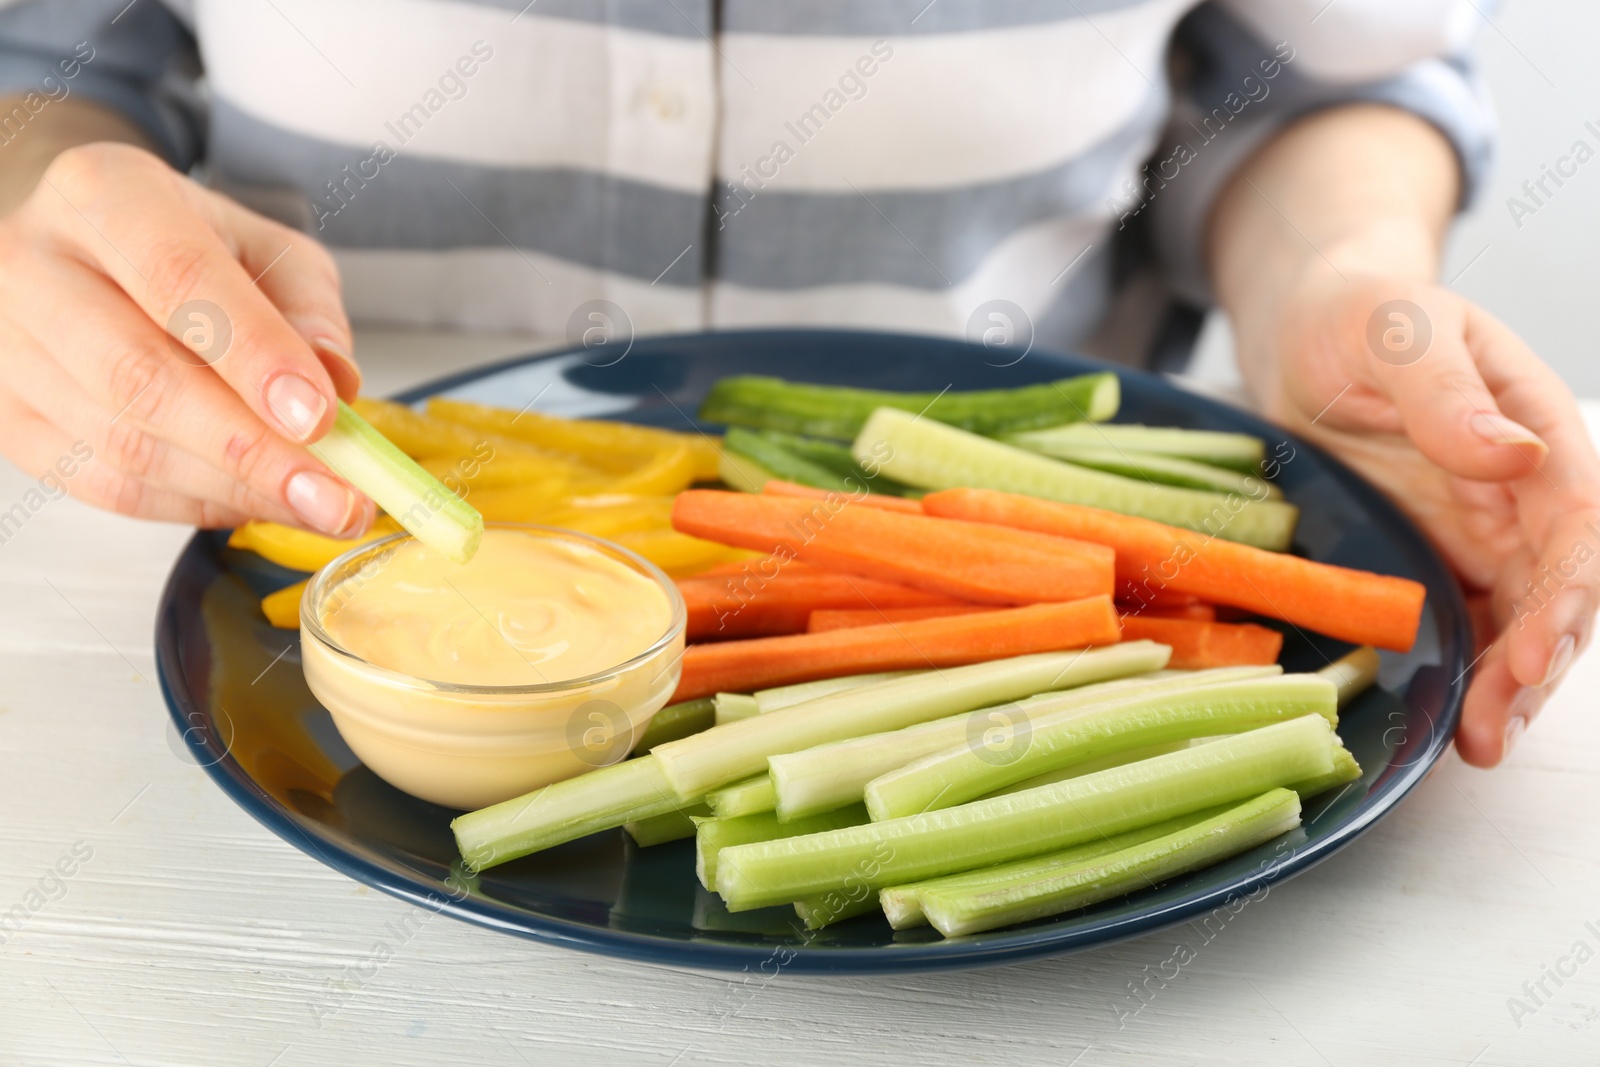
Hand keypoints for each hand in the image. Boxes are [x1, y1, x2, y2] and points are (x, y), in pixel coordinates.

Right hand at [0, 141, 373, 535]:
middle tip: (334, 493)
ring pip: (124, 445)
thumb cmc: (186, 247)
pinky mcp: (9, 420)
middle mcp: (34, 264)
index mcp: (104, 195)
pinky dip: (195, 505)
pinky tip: (254, 499)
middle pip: (139, 376)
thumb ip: (307, 308)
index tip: (318, 417)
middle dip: (251, 448)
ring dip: (233, 488)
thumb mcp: (266, 248)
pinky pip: (107, 487)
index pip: (180, 277)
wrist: (92, 255)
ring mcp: (9, 349)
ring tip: (315, 503)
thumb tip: (336, 382)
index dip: (253, 355)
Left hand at [1260, 270, 1599, 765]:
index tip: (1532, 651)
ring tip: (1477, 745)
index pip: (1577, 519)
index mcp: (1535, 428)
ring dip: (1508, 688)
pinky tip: (1448, 725)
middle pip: (1559, 590)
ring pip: (1520, 622)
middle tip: (1493, 726)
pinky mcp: (1437, 559)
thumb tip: (1514, 454)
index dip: (1564, 591)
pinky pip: (1466, 625)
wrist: (1307, 330)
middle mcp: (1523, 491)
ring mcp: (1482, 532)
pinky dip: (1465, 676)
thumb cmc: (1354, 314)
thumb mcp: (1393, 331)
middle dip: (1538, 664)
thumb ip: (1445, 390)